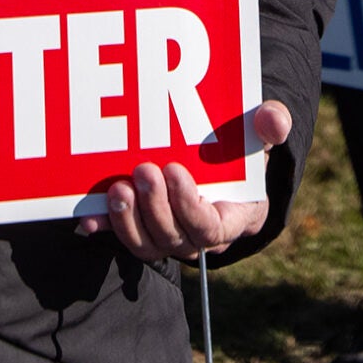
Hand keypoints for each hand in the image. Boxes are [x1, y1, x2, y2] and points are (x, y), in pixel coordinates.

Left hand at [75, 101, 292, 262]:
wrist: (221, 169)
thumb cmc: (241, 156)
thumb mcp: (259, 140)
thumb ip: (270, 128)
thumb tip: (274, 118)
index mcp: (227, 220)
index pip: (208, 228)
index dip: (189, 205)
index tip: (175, 171)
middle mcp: (194, 236)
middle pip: (172, 238)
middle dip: (155, 207)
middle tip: (142, 170)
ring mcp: (165, 235)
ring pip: (145, 244)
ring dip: (128, 220)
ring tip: (118, 187)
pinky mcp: (139, 227)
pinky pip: (120, 236)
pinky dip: (104, 227)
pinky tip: (88, 216)